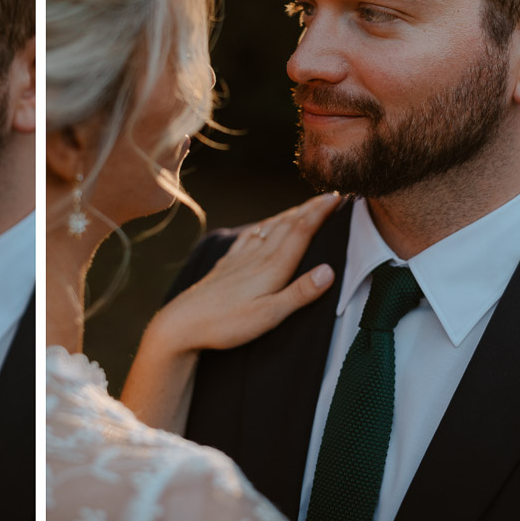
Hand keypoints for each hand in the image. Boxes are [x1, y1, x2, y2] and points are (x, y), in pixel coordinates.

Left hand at [121, 193, 340, 430]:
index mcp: (272, 267)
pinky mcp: (226, 265)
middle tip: (329, 196)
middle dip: (309, 209)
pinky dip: (263, 227)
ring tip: (304, 207)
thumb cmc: (225, 324)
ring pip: (268, 229)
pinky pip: (248, 238)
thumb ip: (299, 293)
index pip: (301, 232)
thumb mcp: (269, 316)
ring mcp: (239, 259)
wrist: (181, 324)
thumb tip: (329, 270)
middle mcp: (256, 257)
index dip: (320, 213)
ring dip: (288, 215)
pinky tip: (262, 227)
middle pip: (287, 225)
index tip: (338, 197)